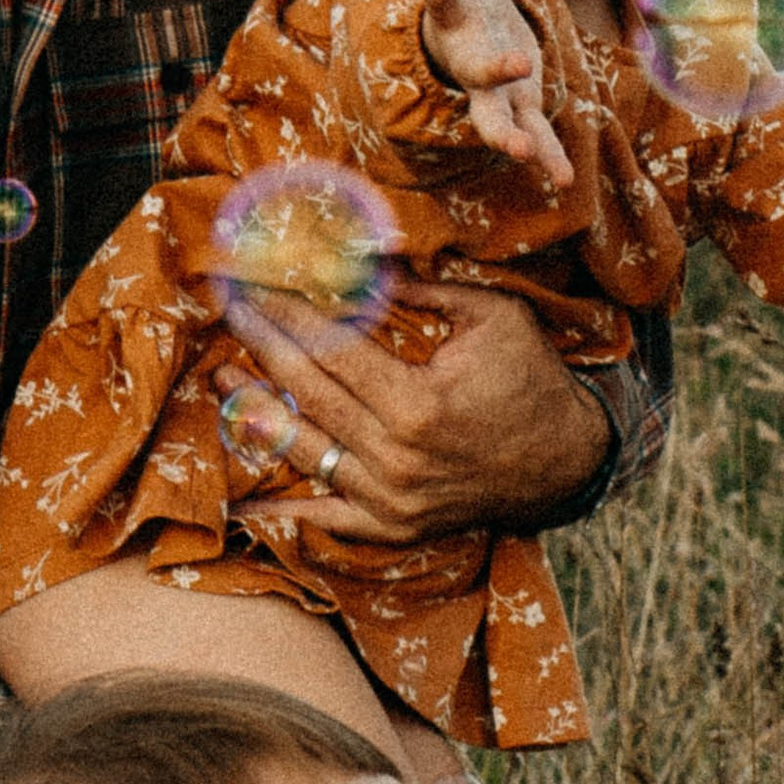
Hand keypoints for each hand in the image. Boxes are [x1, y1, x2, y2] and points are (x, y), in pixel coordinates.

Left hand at [223, 276, 606, 540]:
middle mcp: (396, 457)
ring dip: (253, 413)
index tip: (255, 285)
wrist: (566, 463)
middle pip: (307, 394)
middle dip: (260, 346)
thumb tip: (366, 257)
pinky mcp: (393, 526)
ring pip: (303, 452)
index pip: (332, 350)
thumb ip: (427, 290)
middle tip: (227, 311)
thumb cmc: (532, 380)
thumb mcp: (494, 318)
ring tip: (217, 379)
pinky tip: (239, 503)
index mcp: (418, 403)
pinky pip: (325, 521)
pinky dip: (281, 512)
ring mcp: (391, 499)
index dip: (288, 314)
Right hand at [415, 0, 571, 189]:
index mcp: (452, 15)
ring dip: (508, 133)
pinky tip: (562, 180)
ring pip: (494, 114)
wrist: (462, 39)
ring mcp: (490, 87)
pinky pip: (530, 133)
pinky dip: (545, 157)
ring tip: (522, 153)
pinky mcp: (516, 106)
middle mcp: (467, 55)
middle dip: (493, 69)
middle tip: (515, 65)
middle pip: (475, 66)